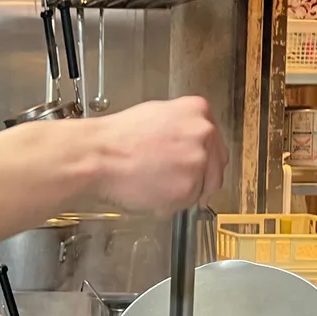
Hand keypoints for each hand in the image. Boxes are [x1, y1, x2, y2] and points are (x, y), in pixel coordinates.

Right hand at [88, 96, 227, 214]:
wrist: (100, 156)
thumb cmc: (117, 137)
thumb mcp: (156, 114)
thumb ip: (181, 126)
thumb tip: (188, 143)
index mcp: (198, 110)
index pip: (215, 140)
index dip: (204, 157)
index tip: (194, 165)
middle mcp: (204, 133)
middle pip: (216, 166)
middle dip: (200, 178)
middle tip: (176, 182)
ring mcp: (199, 162)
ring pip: (201, 187)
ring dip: (182, 192)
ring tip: (153, 185)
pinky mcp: (189, 188)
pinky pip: (185, 204)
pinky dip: (169, 205)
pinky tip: (149, 193)